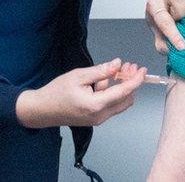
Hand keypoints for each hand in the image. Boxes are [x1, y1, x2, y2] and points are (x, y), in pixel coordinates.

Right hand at [15, 58, 146, 128]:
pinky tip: (104, 82)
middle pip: (126, 99)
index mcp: (96, 105)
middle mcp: (100, 116)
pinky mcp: (95, 119)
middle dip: (129, 82)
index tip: (142, 70)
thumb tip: (117, 64)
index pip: (124, 92)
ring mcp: (98, 120)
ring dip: (121, 87)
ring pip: (120, 103)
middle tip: (127, 66)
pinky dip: (112, 93)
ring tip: (112, 72)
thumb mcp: (79, 76)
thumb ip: (101, 71)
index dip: (136, 80)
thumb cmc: (56, 92)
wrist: (41, 110)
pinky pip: (111, 105)